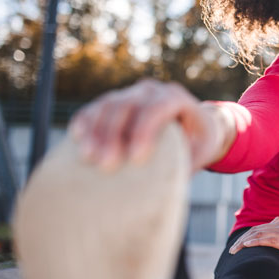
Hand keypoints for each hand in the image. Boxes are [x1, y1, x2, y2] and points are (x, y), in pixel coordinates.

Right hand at [68, 79, 234, 171]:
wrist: (194, 125)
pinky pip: (96, 107)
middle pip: (128, 105)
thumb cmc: (198, 142)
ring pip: (108, 104)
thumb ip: (186, 163)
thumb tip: (166, 187)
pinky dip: (86, 120)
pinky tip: (77, 137)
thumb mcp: (200, 153)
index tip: (135, 159)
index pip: (158, 108)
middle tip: (106, 165)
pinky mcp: (116, 101)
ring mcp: (132, 93)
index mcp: (177, 98)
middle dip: (114, 134)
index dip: (144, 131)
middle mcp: (153, 90)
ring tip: (88, 157)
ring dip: (95, 130)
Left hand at [229, 217, 278, 274]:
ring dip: (244, 242)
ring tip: (234, 250)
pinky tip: (246, 245)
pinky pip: (269, 240)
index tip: (238, 245)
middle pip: (256, 230)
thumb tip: (266, 241)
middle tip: (232, 250)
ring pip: (260, 234)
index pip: (259, 227)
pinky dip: (256, 241)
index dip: (246, 235)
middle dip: (242, 239)